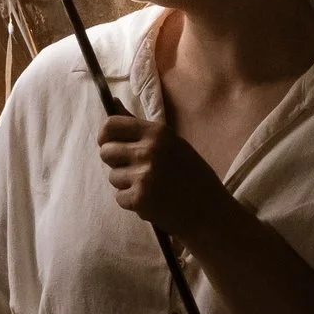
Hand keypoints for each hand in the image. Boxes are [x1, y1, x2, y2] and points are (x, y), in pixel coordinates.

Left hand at [98, 111, 224, 232]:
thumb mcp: (171, 143)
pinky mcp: (140, 198)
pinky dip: (131, 201)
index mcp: (157, 132)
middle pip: (106, 152)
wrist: (208, 210)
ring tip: (150, 186)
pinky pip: (119, 197)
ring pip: (113, 177)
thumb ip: (140, 127)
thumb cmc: (191, 174)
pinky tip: (151, 200)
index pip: (111, 125)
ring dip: (126, 183)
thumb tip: (113, 103)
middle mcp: (149, 150)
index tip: (109, 144)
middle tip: (135, 170)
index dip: (105, 136)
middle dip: (115, 163)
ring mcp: (143, 175)